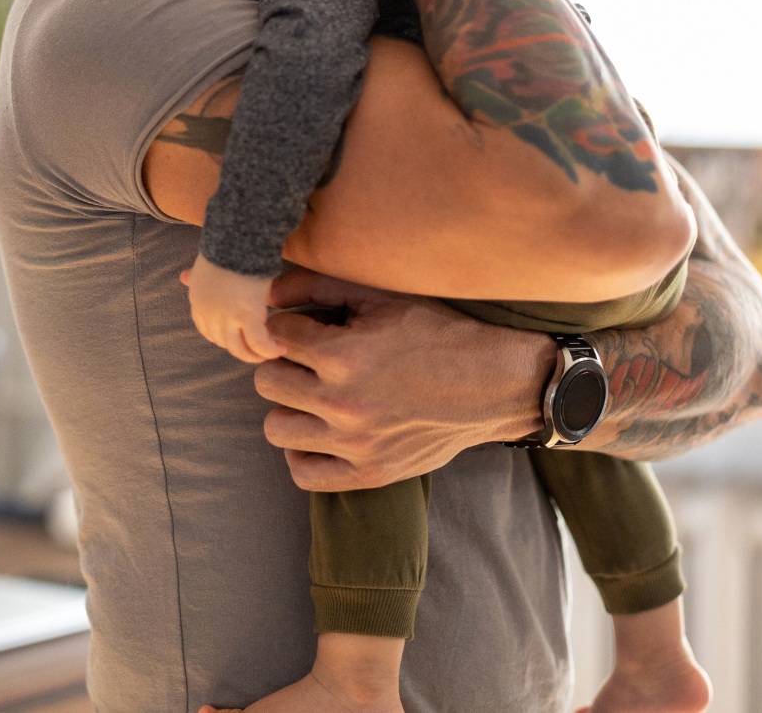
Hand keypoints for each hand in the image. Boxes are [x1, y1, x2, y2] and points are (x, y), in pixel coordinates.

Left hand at [184, 255, 284, 363]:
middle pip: (224, 343)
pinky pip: (259, 343)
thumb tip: (183, 277)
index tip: (239, 337)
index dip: (224, 338)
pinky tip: (280, 348)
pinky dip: (270, 349)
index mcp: (198, 302)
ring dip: (256, 355)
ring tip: (272, 352)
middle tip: (259, 347)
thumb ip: (195, 276)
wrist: (237, 239)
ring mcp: (227, 317)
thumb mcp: (204, 265)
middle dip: (242, 348)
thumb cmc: (225, 247)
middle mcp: (209, 314)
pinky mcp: (247, 316)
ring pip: (240, 349)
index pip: (208, 331)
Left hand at [253, 268, 555, 490]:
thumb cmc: (438, 335)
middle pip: (268, 382)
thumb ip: (320, 288)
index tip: (310, 329)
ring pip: (276, 427)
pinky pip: (303, 473)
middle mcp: (343, 402)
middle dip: (284, 364)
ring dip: (290, 407)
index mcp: (344, 355)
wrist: (493, 384)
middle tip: (309, 361)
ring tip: (314, 396)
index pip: (277, 337)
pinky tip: (320, 432)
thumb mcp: (382, 299)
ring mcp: (355, 443)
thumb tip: (270, 291)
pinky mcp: (369, 473)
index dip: (291, 327)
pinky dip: (303, 453)